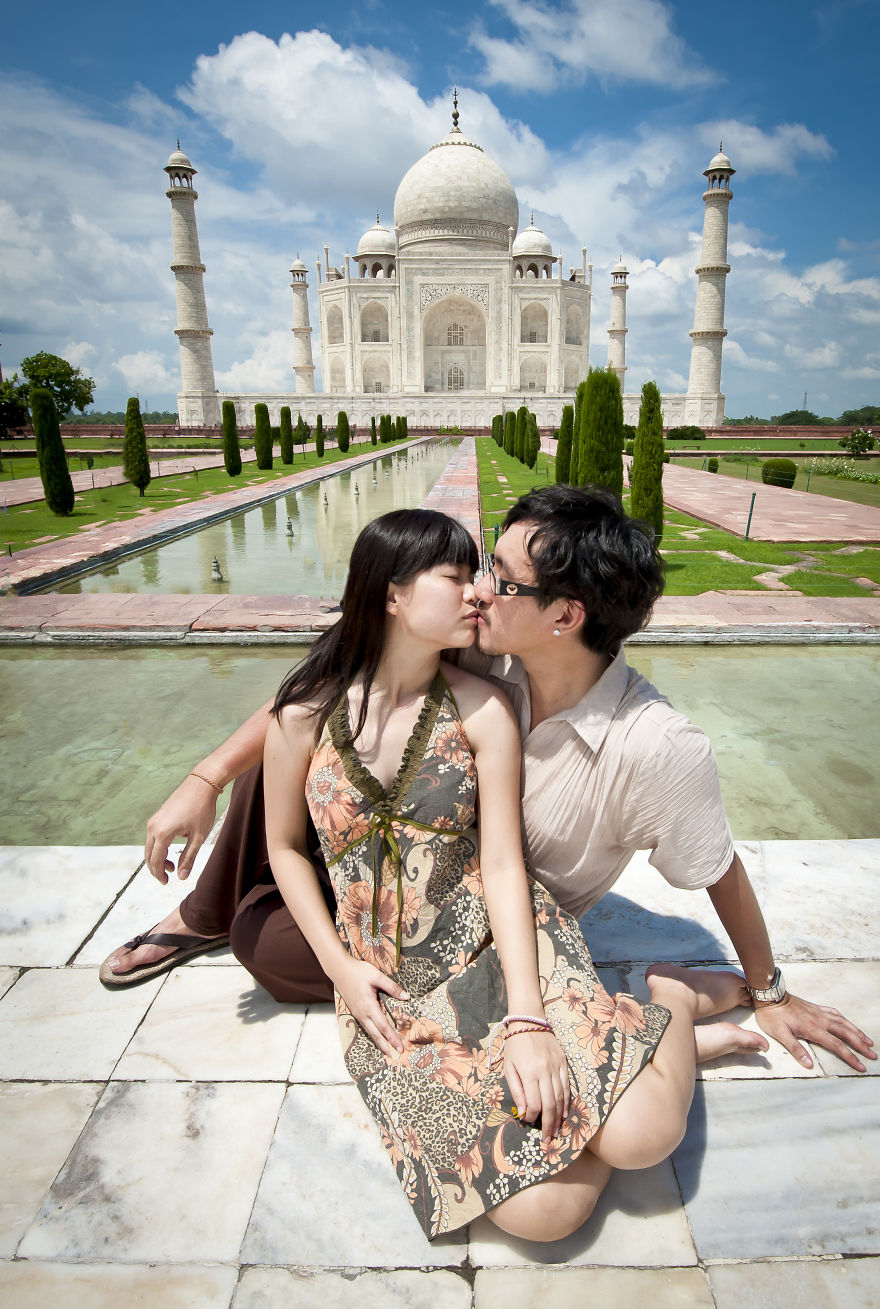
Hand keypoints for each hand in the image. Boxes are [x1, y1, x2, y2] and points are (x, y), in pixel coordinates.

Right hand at [144, 775, 218, 882]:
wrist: (202, 784)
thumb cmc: (202, 809)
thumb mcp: (198, 837)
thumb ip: (188, 858)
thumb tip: (181, 877)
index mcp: (162, 833)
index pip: (156, 860)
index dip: (160, 874)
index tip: (166, 883)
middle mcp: (153, 826)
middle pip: (148, 855)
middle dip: (156, 868)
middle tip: (167, 878)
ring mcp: (154, 820)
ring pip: (149, 846)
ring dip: (157, 858)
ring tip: (172, 866)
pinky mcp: (158, 816)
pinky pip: (153, 837)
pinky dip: (158, 847)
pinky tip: (171, 851)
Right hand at [334, 956, 409, 1058]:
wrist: (339, 969)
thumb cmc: (358, 971)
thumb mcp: (377, 976)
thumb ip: (392, 987)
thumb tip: (406, 997)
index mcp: (369, 1006)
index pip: (384, 1026)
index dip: (392, 1037)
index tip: (400, 1047)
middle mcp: (362, 1013)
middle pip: (376, 1034)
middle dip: (386, 1045)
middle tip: (396, 1056)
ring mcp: (357, 1013)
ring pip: (370, 1032)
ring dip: (379, 1042)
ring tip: (387, 1051)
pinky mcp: (355, 1011)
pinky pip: (365, 1026)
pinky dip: (373, 1034)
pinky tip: (377, 1036)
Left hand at [503, 1030, 569, 1141]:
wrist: (529, 1021)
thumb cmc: (515, 1047)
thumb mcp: (509, 1068)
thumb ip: (517, 1091)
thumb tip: (524, 1113)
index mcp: (529, 1073)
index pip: (534, 1103)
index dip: (531, 1117)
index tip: (527, 1122)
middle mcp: (545, 1071)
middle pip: (550, 1104)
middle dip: (549, 1125)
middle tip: (547, 1140)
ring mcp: (556, 1067)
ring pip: (561, 1098)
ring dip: (559, 1117)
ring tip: (556, 1131)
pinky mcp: (564, 1063)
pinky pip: (567, 1087)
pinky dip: (566, 1102)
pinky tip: (564, 1114)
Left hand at [755, 993, 875, 1072]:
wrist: (770, 995)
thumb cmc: (773, 1016)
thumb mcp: (780, 1034)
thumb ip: (795, 1049)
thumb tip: (809, 1064)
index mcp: (813, 1029)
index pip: (837, 1046)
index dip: (850, 1057)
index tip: (861, 1066)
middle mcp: (820, 1020)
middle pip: (846, 1034)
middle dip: (860, 1045)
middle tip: (873, 1055)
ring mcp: (819, 1013)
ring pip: (844, 1023)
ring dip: (857, 1032)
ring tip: (868, 1041)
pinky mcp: (816, 1008)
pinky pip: (835, 1014)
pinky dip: (845, 1020)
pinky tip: (848, 1023)